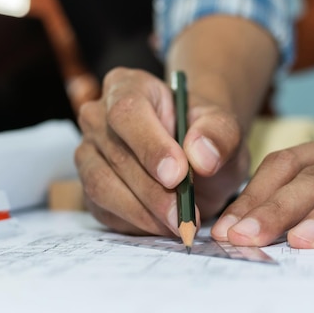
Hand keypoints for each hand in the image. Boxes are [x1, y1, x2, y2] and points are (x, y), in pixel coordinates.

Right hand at [75, 67, 248, 235]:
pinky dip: (136, 224)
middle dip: (154, 192)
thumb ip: (219, 134)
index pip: (127, 112)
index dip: (150, 146)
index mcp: (127, 86)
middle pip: (116, 155)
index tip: (177, 175)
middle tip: (186, 216)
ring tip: (180, 225)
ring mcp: (89, 152)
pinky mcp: (88, 187)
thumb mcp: (224, 128)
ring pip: (103, 185)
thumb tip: (202, 156)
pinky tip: (164, 226)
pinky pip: (103, 209)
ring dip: (144, 212)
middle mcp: (98, 116)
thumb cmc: (204, 135)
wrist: (196, 156)